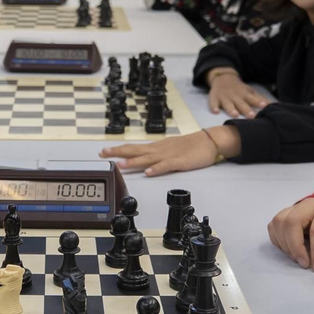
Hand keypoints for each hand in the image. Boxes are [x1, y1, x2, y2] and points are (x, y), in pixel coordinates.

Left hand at [101, 127, 239, 177]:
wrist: (210, 141)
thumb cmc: (192, 146)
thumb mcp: (171, 148)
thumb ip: (158, 154)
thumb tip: (145, 160)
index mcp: (158, 147)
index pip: (135, 148)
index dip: (120, 149)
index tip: (105, 151)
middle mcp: (160, 149)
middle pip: (136, 151)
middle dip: (119, 152)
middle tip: (103, 154)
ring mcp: (169, 155)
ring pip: (148, 158)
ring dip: (133, 162)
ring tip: (120, 165)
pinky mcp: (180, 162)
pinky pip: (167, 166)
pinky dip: (157, 168)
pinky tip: (149, 172)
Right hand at [206, 70, 268, 116]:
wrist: (222, 78)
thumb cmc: (239, 89)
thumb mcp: (250, 91)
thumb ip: (261, 99)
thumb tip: (278, 105)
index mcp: (244, 95)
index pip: (253, 99)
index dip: (259, 102)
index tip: (265, 106)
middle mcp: (235, 96)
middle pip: (241, 104)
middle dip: (246, 109)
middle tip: (252, 116)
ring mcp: (224, 97)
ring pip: (228, 104)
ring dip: (231, 109)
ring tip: (235, 115)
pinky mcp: (214, 98)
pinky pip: (213, 103)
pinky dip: (214, 106)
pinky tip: (215, 111)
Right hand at [267, 196, 313, 272]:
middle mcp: (308, 205)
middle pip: (292, 222)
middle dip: (295, 247)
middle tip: (304, 264)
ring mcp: (294, 207)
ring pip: (279, 222)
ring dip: (285, 245)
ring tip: (298, 258)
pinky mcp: (285, 213)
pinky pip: (274, 226)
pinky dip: (278, 240)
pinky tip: (289, 249)